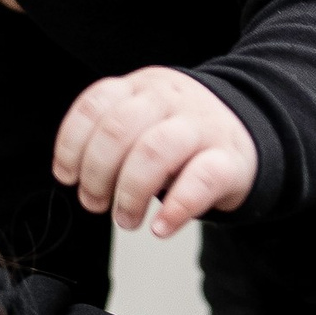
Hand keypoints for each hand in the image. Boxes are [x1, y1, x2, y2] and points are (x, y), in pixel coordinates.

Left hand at [54, 67, 257, 238]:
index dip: (72, 144)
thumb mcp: (144, 119)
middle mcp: (170, 100)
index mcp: (141, 87)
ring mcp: (202, 126)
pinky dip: (176, 208)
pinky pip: (202, 179)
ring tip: (127, 219)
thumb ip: (110, 137)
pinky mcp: (230, 159)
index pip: (95, 105)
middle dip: (97, 173)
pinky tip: (161, 227)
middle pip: (119, 129)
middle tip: (96, 204)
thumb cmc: (182, 135)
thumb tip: (75, 176)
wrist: (248, 132)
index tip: (67, 176)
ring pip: (155, 150)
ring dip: (130, 193)